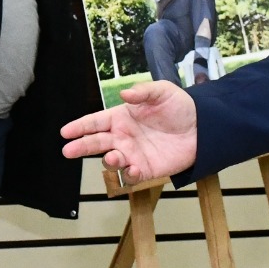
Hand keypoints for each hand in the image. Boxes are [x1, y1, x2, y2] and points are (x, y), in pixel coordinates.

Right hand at [61, 82, 197, 182]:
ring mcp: (133, 154)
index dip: (80, 126)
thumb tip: (123, 93)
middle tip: (68, 150)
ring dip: (109, 161)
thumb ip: (143, 92)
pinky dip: (130, 174)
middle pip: (96, 143)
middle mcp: (123, 137)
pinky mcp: (146, 169)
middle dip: (81, 146)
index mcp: (122, 117)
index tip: (66, 132)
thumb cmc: (180, 108)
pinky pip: (132, 175)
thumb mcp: (162, 91)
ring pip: (112, 161)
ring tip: (114, 157)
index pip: (95, 122)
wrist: (203, 128)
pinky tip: (133, 168)